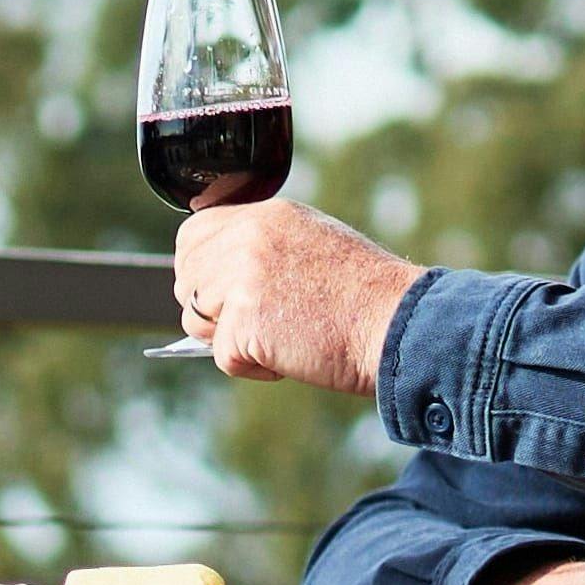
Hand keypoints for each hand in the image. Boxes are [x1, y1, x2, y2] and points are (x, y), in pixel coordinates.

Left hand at [174, 200, 419, 391]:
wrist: (398, 324)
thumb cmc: (365, 298)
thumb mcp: (311, 245)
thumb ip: (261, 249)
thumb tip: (214, 283)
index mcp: (266, 215)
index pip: (192, 235)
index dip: (200, 271)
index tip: (225, 294)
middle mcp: (248, 236)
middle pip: (186, 280)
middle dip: (211, 310)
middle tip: (262, 321)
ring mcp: (242, 276)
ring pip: (195, 319)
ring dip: (231, 340)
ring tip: (282, 334)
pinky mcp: (244, 319)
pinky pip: (222, 357)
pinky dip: (254, 369)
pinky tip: (291, 354)